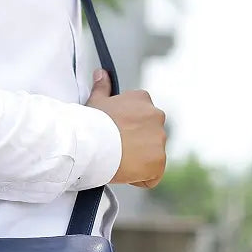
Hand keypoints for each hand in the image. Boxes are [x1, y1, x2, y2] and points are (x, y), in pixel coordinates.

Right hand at [86, 70, 166, 187]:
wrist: (92, 143)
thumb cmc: (91, 123)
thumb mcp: (95, 102)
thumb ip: (102, 87)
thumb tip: (101, 73)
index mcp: (143, 100)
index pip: (142, 119)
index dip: (127, 132)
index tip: (113, 137)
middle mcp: (157, 116)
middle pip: (149, 138)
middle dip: (135, 146)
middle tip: (114, 151)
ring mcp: (160, 139)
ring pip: (152, 157)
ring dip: (138, 162)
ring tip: (118, 162)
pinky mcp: (159, 161)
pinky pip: (153, 176)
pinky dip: (140, 178)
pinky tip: (124, 172)